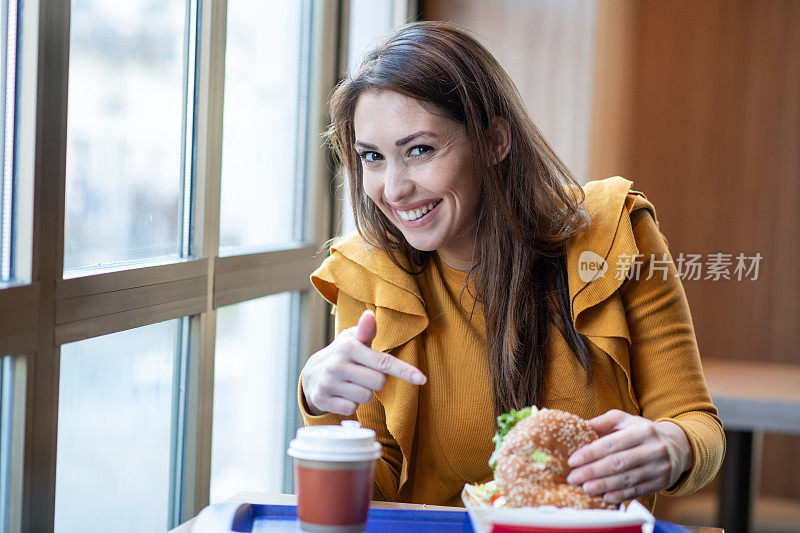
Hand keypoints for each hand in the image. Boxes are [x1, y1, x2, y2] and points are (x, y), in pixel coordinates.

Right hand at [301, 310, 426, 415]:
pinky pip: (351, 408)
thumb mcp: (353, 339)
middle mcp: (337, 364)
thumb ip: (366, 330)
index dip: (405, 371)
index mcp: (349, 347)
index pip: (384, 362)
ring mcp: (328, 382)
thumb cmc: (343, 354)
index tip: (422, 379)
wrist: (312, 374)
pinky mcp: (322, 399)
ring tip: (352, 383)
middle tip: (364, 373)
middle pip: (379, 382)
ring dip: (364, 393)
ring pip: (365, 397)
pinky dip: (351, 404)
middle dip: (376, 380)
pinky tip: (343, 394)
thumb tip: (370, 315)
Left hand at [566, 409, 691, 503]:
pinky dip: (620, 495)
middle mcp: (653, 449)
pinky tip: (604, 496)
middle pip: (618, 463)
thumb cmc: (643, 431)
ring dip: (603, 485)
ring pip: (627, 479)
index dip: (590, 453)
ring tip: (585, 488)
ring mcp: (659, 468)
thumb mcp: (626, 420)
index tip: (573, 461)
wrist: (678, 447)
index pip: (611, 444)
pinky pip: (638, 490)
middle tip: (573, 477)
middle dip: (592, 471)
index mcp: (642, 431)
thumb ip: (603, 422)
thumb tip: (580, 426)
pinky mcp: (661, 483)